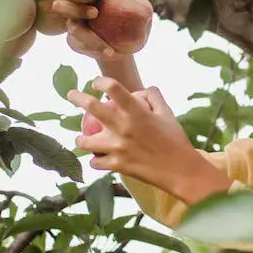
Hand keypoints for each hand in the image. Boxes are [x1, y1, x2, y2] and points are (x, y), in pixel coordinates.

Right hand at [50, 0, 122, 61]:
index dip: (77, 0)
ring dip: (94, 43)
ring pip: (76, 35)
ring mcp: (70, 29)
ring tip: (111, 52)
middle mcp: (69, 12)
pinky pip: (82, 48)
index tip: (96, 11)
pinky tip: (109, 55)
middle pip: (68, 14)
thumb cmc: (116, 11)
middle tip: (97, 17)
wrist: (118, 38)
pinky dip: (95, 52)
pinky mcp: (74, 44)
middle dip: (79, 16)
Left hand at [67, 77, 229, 200]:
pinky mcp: (116, 165)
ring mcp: (117, 148)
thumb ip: (152, 97)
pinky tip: (99, 158)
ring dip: (81, 139)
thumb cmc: (175, 140)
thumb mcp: (167, 113)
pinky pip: (95, 162)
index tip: (97, 83)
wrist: (180, 170)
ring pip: (84, 141)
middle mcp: (123, 127)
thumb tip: (137, 92)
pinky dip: (96, 160)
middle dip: (77, 97)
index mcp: (137, 112)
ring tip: (82, 138)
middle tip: (72, 95)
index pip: (113, 88)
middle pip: (91, 107)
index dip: (101, 81)